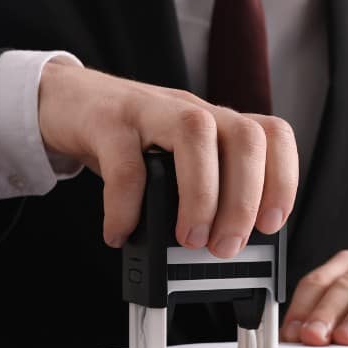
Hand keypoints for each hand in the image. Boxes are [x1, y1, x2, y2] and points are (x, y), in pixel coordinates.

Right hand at [36, 62, 297, 254]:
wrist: (66, 101)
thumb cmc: (129, 140)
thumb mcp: (175, 161)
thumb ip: (201, 192)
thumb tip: (222, 246)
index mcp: (215, 124)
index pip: (271, 134)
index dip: (282, 178)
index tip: (270, 224)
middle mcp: (191, 111)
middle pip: (244, 137)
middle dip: (244, 200)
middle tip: (225, 246)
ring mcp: (150, 111)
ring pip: (196, 134)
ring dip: (201, 196)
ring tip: (189, 240)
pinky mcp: (108, 121)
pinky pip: (125, 162)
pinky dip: (127, 206)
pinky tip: (121, 232)